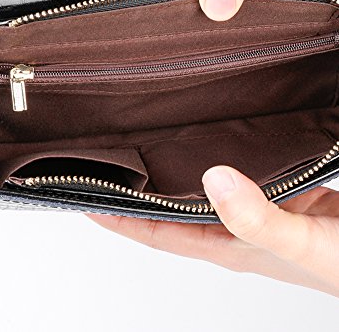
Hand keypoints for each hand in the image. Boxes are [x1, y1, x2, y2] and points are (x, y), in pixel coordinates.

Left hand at [89, 166, 338, 296]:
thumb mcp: (303, 241)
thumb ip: (258, 218)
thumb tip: (214, 179)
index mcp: (226, 245)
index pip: (155, 233)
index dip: (117, 219)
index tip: (83, 199)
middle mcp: (230, 228)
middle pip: (167, 212)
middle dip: (134, 194)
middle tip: (103, 164)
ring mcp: (250, 211)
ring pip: (194, 192)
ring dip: (167, 175)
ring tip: (140, 148)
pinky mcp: (273, 193)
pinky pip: (226, 177)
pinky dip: (207, 162)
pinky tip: (204, 143)